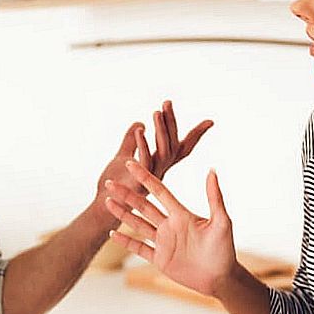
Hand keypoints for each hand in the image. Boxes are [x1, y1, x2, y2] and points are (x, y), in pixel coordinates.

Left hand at [95, 100, 212, 202]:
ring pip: (162, 151)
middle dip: (171, 122)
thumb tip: (139, 124)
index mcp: (161, 166)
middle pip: (171, 144)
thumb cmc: (115, 187)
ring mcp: (152, 177)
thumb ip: (130, 142)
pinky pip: (145, 161)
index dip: (197, 135)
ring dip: (159, 130)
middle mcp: (161, 172)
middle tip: (167, 101)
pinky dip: (142, 145)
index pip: (182, 147)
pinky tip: (139, 131)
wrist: (103, 211)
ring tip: (156, 111)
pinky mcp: (139, 182)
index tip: (210, 121)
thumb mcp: (122, 158)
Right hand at [104, 160, 237, 297]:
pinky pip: (139, 248)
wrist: (221, 277)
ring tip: (106, 202)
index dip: (145, 177)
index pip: (160, 192)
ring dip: (122, 214)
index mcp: (181, 214)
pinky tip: (112, 233)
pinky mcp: (159, 259)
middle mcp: (169, 225)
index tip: (131, 164)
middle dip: (126, 194)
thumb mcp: (222, 221)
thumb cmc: (224, 249)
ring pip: (137, 224)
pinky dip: (125, 241)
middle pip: (143, 206)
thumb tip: (212, 170)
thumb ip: (215, 197)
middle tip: (109, 183)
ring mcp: (162, 242)